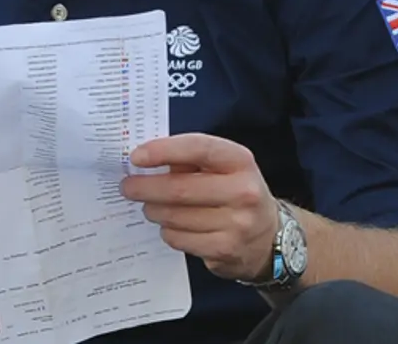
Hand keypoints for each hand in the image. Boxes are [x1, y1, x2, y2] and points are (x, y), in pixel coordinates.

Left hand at [122, 134, 279, 280]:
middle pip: (179, 188)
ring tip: (150, 207)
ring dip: (153, 210)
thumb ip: (191, 161)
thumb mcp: (225, 169)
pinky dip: (167, 231)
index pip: (199, 148)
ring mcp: (236, 224)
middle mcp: (243, 191)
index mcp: (241, 161)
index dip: (164, 150)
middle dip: (146, 187)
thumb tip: (146, 161)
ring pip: (175, 216)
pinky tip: (171, 226)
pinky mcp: (224, 250)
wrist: (270, 237)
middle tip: (127, 186)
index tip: (136, 156)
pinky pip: (179, 239)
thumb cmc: (237, 193)